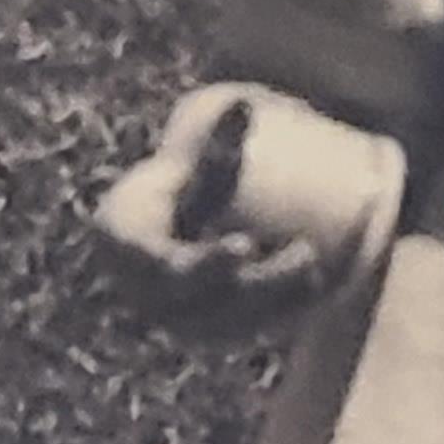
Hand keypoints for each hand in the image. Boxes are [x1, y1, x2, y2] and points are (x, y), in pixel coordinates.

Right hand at [93, 83, 397, 331]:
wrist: (173, 236)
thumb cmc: (183, 191)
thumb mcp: (193, 170)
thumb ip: (217, 145)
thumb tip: (243, 107)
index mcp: (124, 247)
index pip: (163, 264)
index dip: (205, 262)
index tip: (246, 246)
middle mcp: (143, 294)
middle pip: (203, 301)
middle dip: (259, 284)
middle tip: (306, 253)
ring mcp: (172, 320)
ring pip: (226, 325)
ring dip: (276, 307)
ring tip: (319, 274)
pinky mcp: (204, 335)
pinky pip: (240, 335)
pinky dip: (279, 320)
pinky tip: (316, 298)